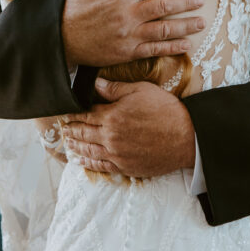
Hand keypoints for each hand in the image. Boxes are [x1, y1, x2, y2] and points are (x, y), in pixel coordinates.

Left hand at [61, 79, 196, 176]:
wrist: (186, 137)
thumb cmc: (166, 110)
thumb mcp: (141, 91)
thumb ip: (116, 89)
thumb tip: (96, 83)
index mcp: (113, 116)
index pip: (86, 115)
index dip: (73, 115)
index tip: (65, 114)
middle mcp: (111, 137)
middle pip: (83, 133)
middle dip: (71, 130)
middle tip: (63, 129)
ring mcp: (117, 154)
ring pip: (89, 151)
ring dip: (76, 146)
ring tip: (68, 143)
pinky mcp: (126, 167)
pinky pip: (101, 166)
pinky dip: (89, 163)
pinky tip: (81, 160)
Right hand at [62, 0, 204, 67]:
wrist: (60, 38)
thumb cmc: (75, 6)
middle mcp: (127, 14)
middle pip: (164, 6)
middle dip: (185, 3)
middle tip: (201, 0)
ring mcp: (129, 35)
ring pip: (164, 29)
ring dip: (185, 26)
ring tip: (202, 22)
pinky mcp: (127, 52)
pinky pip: (154, 50)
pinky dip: (172, 48)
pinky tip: (186, 45)